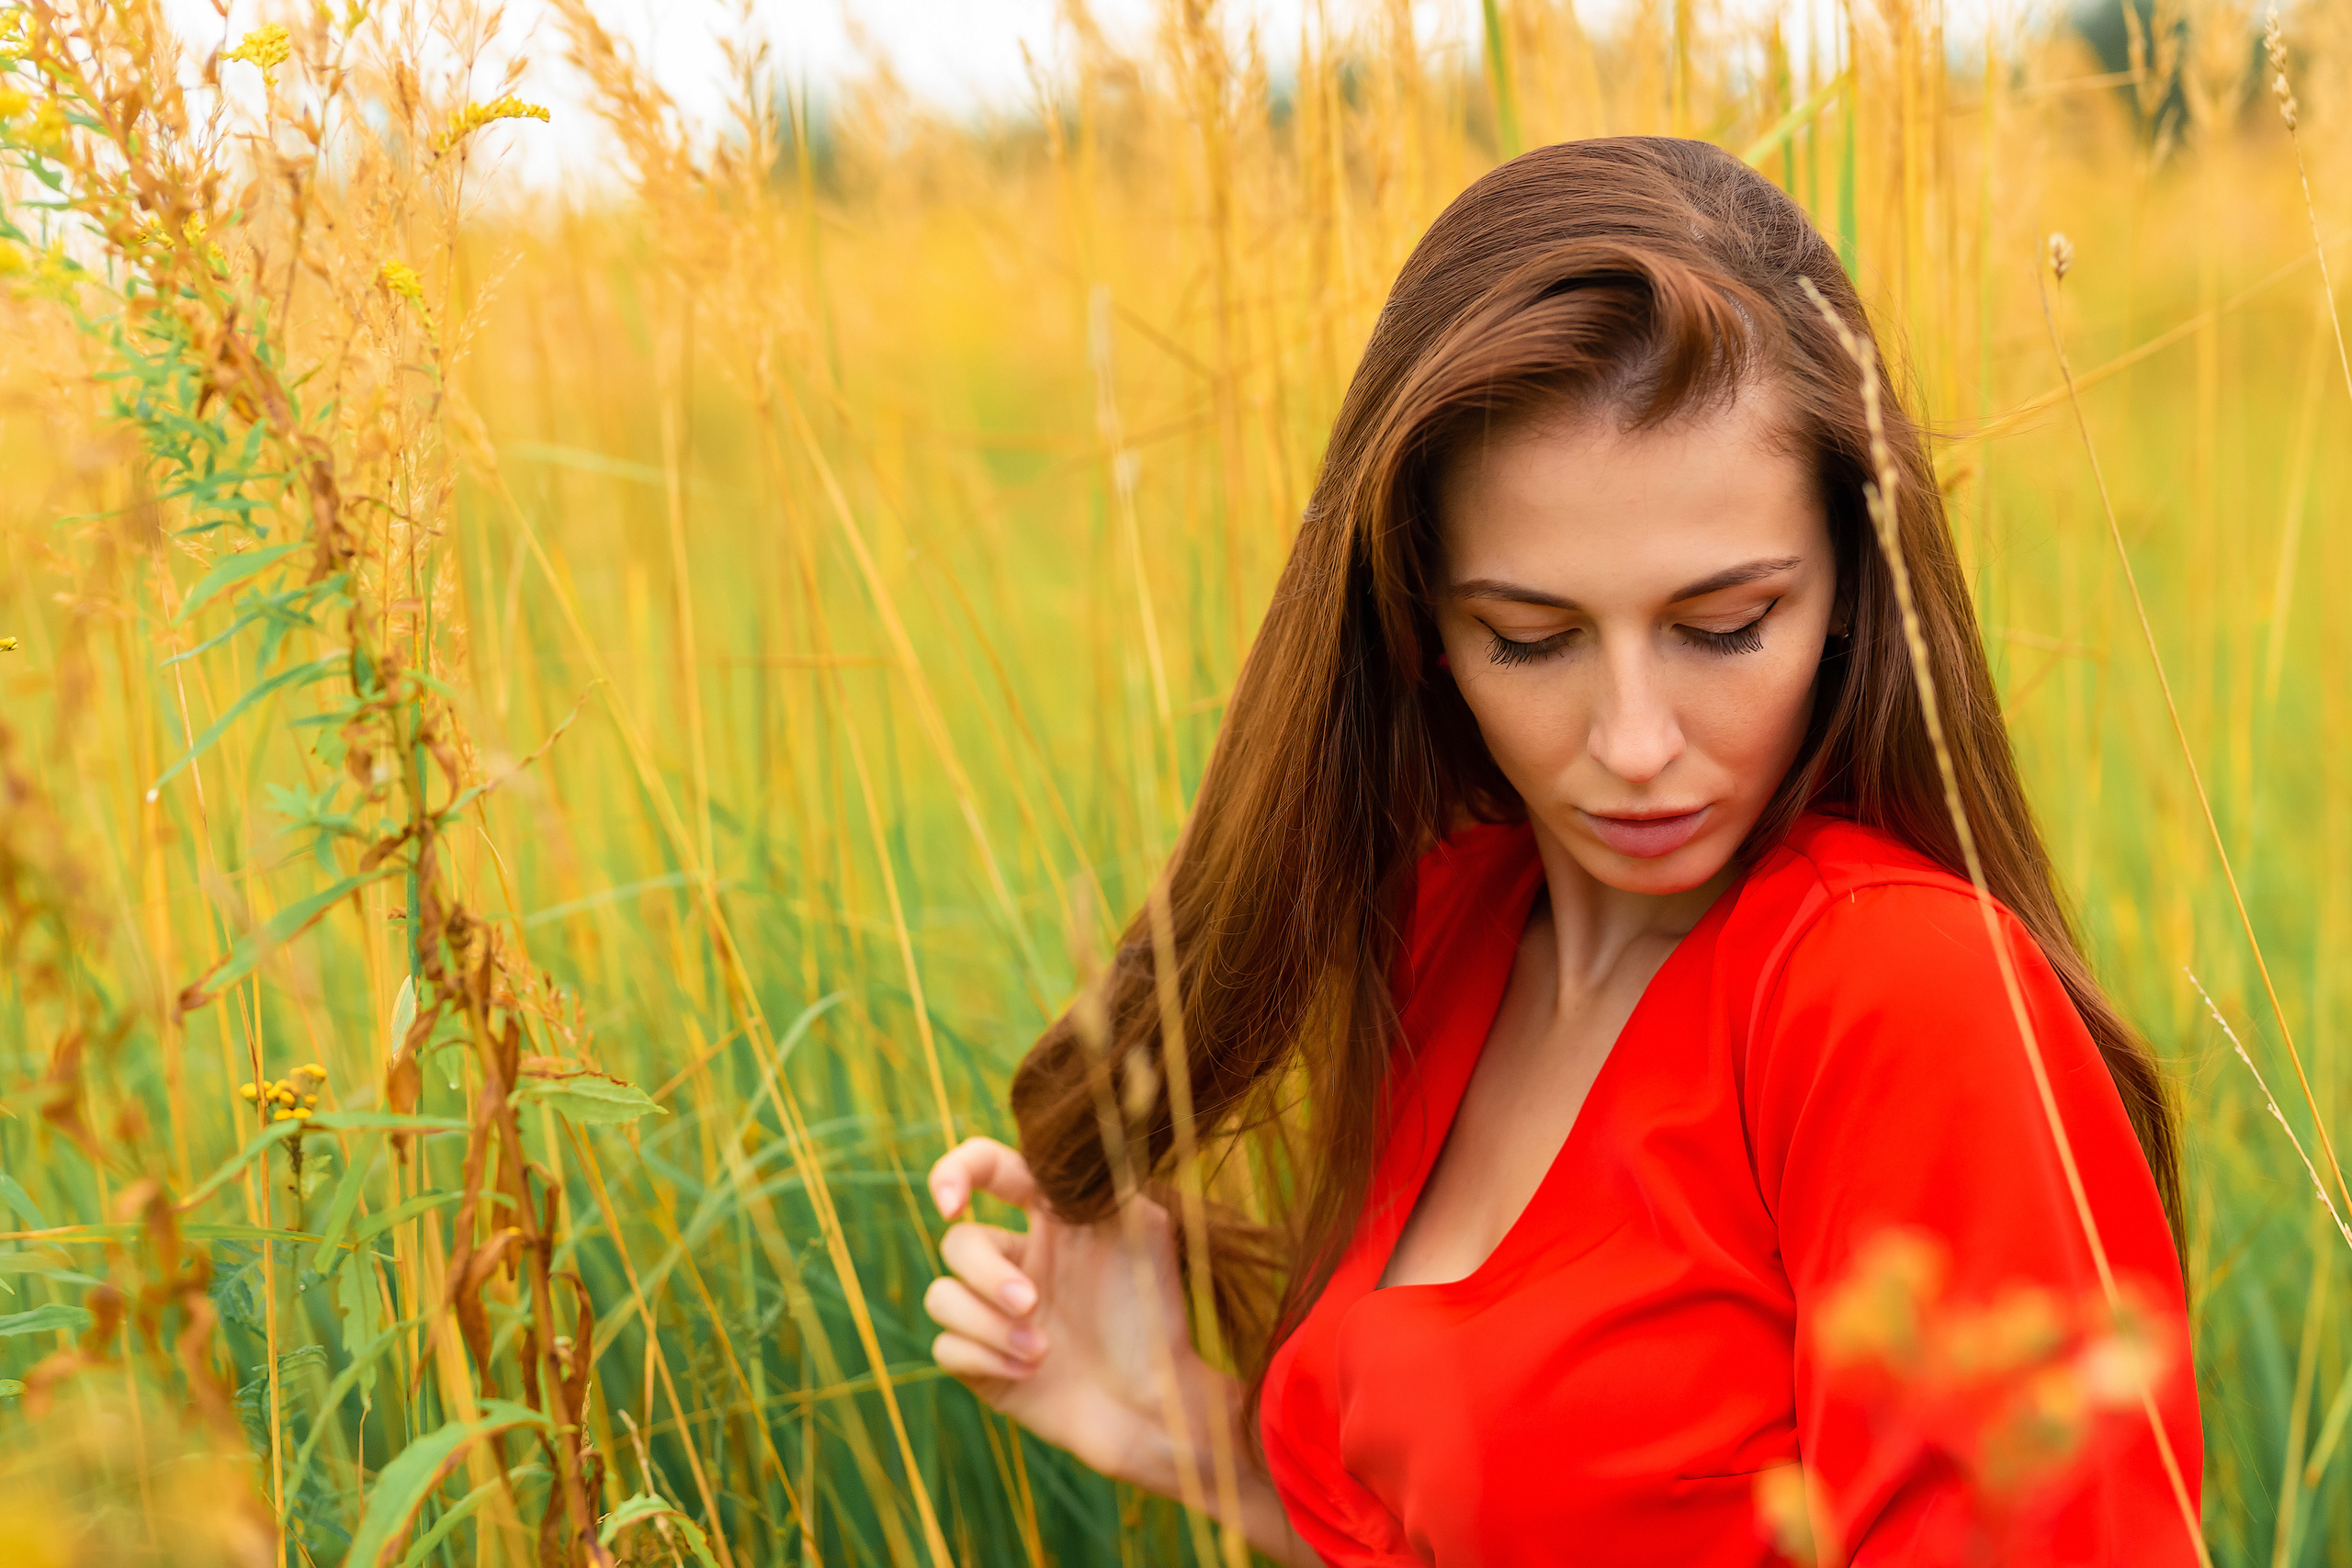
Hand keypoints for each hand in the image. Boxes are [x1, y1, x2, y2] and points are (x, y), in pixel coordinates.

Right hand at [922, 1136, 1214, 1485]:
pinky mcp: (981, 1362)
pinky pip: (945, 1347)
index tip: (950, 1203)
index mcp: (1047, 1218)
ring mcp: (994, 1313)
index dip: (955, 1172)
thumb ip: (1098, 1179)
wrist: (1156, 1402)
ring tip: (1042, 1349)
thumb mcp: (1141, 1227)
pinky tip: (1031, 1369)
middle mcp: (1015, 1260)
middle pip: (957, 1244)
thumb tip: (1053, 1148)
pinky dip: (987, 1357)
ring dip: (989, 1324)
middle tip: (1033, 1303)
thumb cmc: (1153, 1312)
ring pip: (941, 1297)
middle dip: (988, 1276)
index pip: (987, 1169)